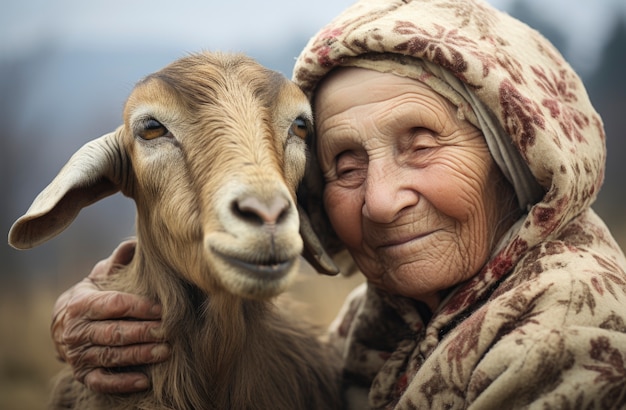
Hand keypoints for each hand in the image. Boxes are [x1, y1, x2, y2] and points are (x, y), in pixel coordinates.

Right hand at [51, 239, 170, 393]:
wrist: (62, 325)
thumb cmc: (92, 296)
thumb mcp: (99, 277)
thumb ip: (117, 261)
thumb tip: (136, 242)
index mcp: (81, 304)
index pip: (113, 305)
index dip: (139, 307)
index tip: (162, 308)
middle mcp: (76, 331)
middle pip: (115, 332)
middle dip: (144, 332)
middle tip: (169, 331)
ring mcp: (79, 355)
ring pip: (112, 356)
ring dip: (140, 355)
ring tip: (166, 351)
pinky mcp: (83, 375)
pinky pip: (102, 381)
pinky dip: (122, 383)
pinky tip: (144, 380)